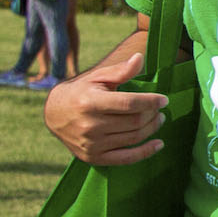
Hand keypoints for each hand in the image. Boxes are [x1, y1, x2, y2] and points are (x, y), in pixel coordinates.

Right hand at [45, 49, 168, 164]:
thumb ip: (120, 70)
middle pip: (135, 121)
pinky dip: (146, 152)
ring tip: (158, 119)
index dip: (151, 101)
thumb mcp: (97, 78)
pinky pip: (126, 158)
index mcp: (90, 102)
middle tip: (159, 109)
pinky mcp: (93, 157)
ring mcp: (91, 144)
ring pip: (134, 138)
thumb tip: (140, 58)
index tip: (164, 99)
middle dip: (153, 114)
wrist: (54, 114)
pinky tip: (159, 144)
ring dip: (152, 128)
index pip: (129, 103)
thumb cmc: (81, 92)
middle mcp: (89, 125)